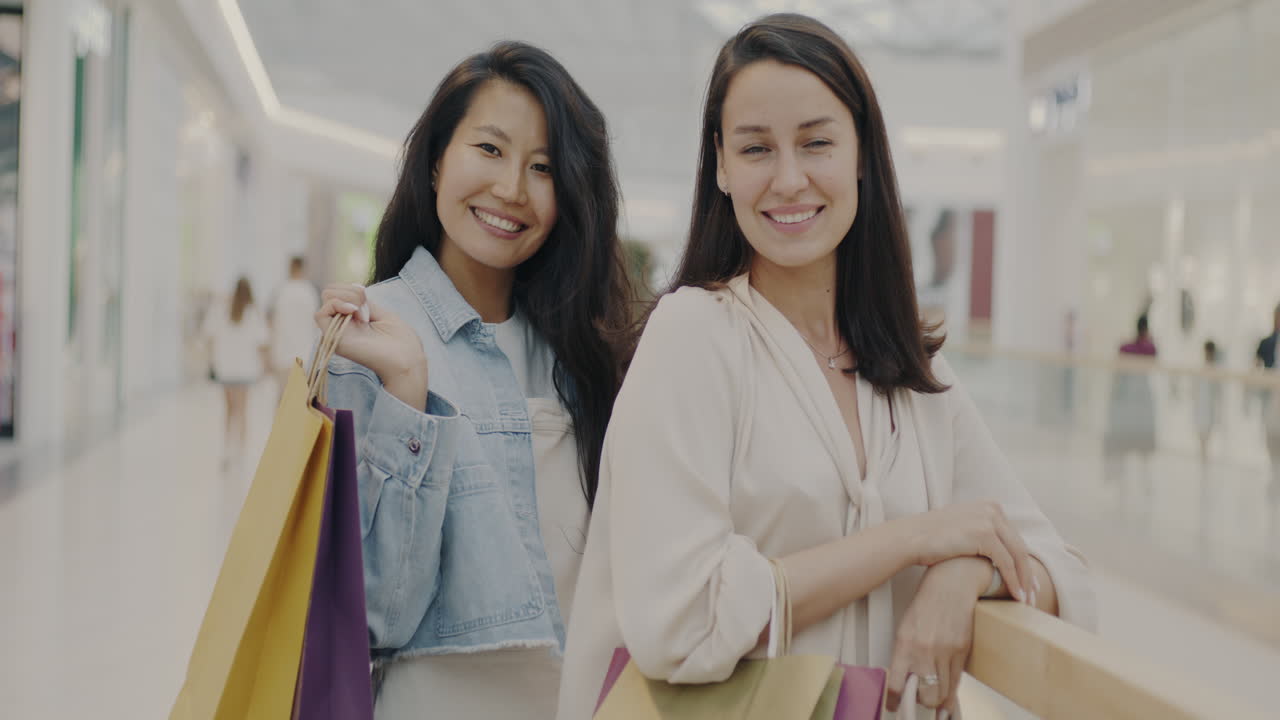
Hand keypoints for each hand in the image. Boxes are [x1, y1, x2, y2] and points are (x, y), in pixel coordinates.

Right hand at [316, 284, 427, 407]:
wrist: (406, 361)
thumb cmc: (401, 342)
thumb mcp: (382, 313)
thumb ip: (364, 302)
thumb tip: (352, 288)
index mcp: (353, 320)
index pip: (338, 292)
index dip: (351, 288)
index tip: (367, 298)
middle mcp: (342, 325)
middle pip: (329, 292)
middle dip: (349, 291)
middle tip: (366, 307)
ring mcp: (337, 332)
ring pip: (326, 298)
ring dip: (348, 297)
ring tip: (364, 314)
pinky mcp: (333, 339)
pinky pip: (320, 314)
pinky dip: (337, 305)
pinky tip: (355, 312)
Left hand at [885, 557, 985, 717]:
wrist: (951, 585)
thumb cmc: (926, 604)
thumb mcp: (906, 627)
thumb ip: (904, 654)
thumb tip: (905, 678)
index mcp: (905, 643)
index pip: (897, 683)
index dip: (894, 700)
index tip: (893, 706)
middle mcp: (925, 650)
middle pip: (925, 695)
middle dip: (921, 702)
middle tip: (918, 699)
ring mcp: (946, 652)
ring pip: (943, 692)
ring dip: (937, 699)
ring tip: (933, 698)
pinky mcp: (962, 651)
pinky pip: (956, 681)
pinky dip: (951, 692)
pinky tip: (947, 698)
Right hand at [906, 501, 1032, 604]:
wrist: (910, 538)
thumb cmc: (929, 539)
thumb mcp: (961, 528)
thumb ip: (979, 533)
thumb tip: (993, 553)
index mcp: (989, 505)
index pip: (1013, 537)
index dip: (1022, 561)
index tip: (1027, 580)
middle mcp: (992, 509)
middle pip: (1019, 546)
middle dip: (1028, 573)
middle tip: (1033, 594)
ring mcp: (989, 520)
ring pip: (1017, 556)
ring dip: (1024, 580)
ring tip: (1026, 600)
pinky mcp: (985, 534)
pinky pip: (1006, 563)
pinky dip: (1013, 581)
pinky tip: (1016, 596)